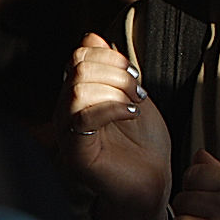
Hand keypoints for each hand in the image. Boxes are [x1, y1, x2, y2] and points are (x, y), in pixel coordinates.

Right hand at [56, 32, 171, 219]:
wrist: (153, 182)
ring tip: (135, 103)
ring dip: (116, 90)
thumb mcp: (133, 95)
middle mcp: (66, 113)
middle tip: (138, 91)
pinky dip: (113, 108)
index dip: (110, 56)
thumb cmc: (144, 143)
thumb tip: (91, 37)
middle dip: (116, 72)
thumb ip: (114, 69)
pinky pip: (83, 119)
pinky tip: (132, 114)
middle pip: (77, 69)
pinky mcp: (77, 155)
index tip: (135, 74)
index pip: (79, 56)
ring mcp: (69, 134)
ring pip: (78, 90)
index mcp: (78, 96)